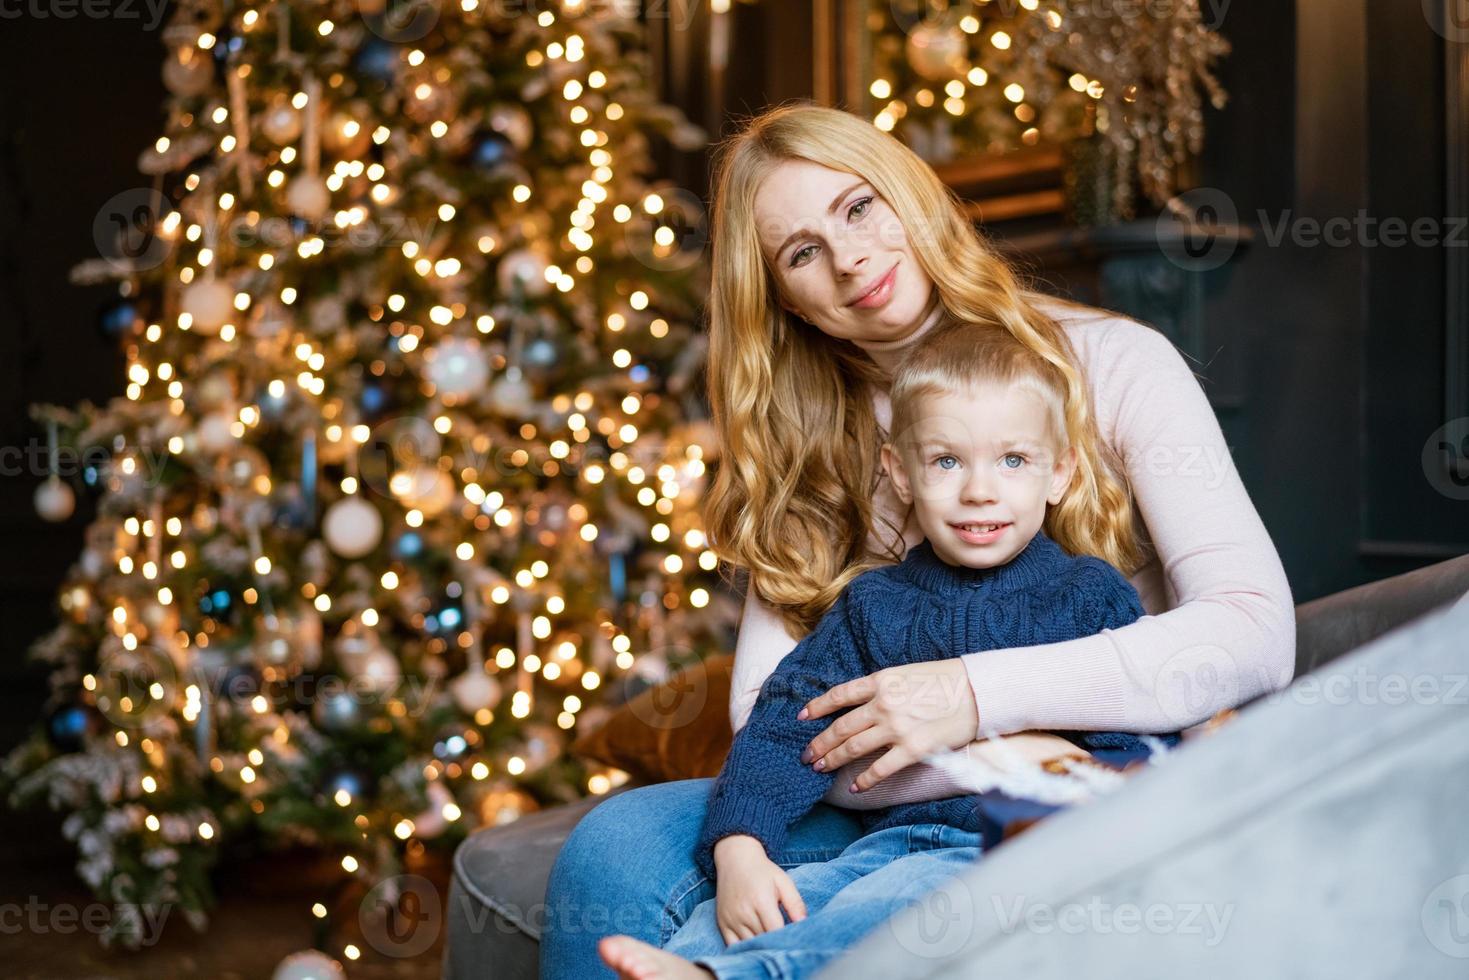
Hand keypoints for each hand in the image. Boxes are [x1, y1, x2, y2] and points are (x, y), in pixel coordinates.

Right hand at [712, 835, 806, 943]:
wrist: (735, 860)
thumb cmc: (762, 871)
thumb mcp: (783, 881)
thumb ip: (795, 903)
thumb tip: (803, 923)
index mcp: (761, 900)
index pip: (776, 930)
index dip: (787, 938)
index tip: (795, 940)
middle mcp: (744, 912)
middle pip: (763, 939)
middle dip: (775, 944)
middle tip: (785, 944)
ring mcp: (731, 919)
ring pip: (749, 945)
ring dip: (761, 947)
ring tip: (771, 945)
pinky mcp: (722, 923)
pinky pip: (733, 946)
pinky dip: (744, 949)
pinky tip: (754, 947)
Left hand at [797, 659, 977, 793]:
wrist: (979, 691)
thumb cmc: (947, 680)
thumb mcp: (908, 673)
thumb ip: (884, 687)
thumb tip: (865, 703)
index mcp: (881, 681)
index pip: (839, 694)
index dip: (817, 706)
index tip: (802, 717)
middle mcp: (883, 704)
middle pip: (841, 726)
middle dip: (820, 742)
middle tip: (806, 754)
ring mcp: (896, 727)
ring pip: (853, 747)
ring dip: (832, 759)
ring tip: (819, 768)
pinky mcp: (913, 749)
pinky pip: (880, 768)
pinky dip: (864, 779)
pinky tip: (855, 786)